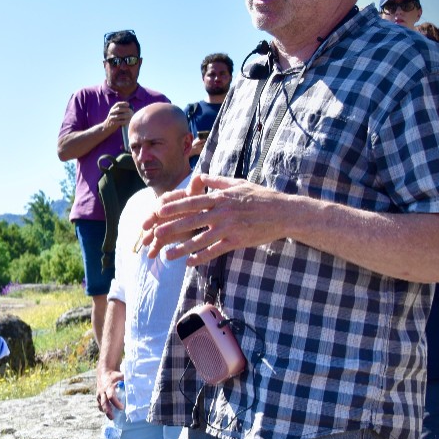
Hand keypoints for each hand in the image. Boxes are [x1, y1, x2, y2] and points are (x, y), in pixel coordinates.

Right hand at [96, 369, 125, 417]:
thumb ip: (126, 378)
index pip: (111, 397)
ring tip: (111, 418)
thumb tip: (134, 379)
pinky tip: (107, 413)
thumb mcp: (119, 375)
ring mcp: (99, 395)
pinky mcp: (98, 396)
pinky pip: (99, 404)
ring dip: (105, 412)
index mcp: (108, 387)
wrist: (103, 372)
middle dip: (108, 411)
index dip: (116, 403)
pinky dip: (102, 409)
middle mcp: (103, 392)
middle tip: (113, 417)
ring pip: (101, 405)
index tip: (122, 408)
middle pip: (104, 403)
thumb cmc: (113, 375)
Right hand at [105, 101, 133, 131]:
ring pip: (119, 116)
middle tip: (131, 111)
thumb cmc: (114, 119)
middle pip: (119, 109)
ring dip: (126, 116)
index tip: (128, 104)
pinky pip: (120, 121)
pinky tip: (128, 121)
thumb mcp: (116, 113)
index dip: (123, 103)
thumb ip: (121, 110)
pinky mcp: (113, 122)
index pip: (117, 104)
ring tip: (131, 116)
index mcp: (112, 109)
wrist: (107, 126)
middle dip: (126, 109)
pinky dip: (124, 121)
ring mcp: (111, 117)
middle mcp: (111, 112)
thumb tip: (131, 108)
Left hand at [141, 174, 292, 264]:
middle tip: (154, 235)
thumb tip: (201, 176)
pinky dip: (201, 257)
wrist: (283, 212)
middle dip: (171, 229)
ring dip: (182, 248)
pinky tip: (189, 263)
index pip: (192, 202)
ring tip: (167, 255)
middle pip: (191, 221)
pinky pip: (215, 250)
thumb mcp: (238, 183)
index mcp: (221, 198)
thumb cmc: (261, 196)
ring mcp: (229, 228)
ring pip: (201, 239)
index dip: (174, 208)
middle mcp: (222, 212)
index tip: (158, 212)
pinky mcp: (237, 241)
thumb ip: (217, 181)